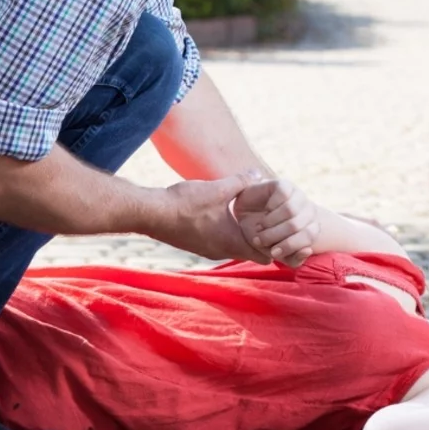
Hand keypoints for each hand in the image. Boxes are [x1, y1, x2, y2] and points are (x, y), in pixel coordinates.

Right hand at [145, 175, 269, 263]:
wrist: (151, 213)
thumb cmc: (185, 204)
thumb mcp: (218, 189)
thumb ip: (241, 182)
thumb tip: (259, 174)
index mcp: (232, 243)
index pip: (264, 256)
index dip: (274, 244)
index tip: (277, 229)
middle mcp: (221, 252)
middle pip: (250, 252)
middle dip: (259, 238)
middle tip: (265, 219)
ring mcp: (207, 251)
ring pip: (233, 247)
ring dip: (240, 235)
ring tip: (245, 217)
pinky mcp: (196, 245)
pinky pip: (219, 243)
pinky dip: (225, 234)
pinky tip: (222, 216)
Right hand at [232, 177, 321, 266]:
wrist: (243, 216)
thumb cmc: (260, 235)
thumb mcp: (274, 252)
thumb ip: (293, 259)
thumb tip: (308, 250)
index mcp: (311, 227)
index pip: (309, 237)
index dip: (290, 246)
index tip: (272, 253)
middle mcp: (308, 210)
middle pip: (298, 225)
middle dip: (275, 237)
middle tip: (259, 241)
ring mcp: (298, 196)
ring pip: (290, 211)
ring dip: (270, 224)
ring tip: (259, 228)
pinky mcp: (285, 185)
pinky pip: (281, 198)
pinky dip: (269, 210)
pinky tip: (264, 211)